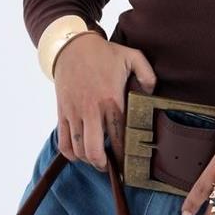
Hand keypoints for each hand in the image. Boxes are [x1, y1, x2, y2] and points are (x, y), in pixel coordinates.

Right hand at [52, 34, 156, 172]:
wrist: (71, 46)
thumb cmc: (103, 53)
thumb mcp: (132, 56)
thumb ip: (147, 74)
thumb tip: (152, 92)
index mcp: (111, 100)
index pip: (118, 136)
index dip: (123, 155)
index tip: (129, 164)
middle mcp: (92, 110)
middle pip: (94, 150)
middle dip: (104, 165)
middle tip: (112, 167)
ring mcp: (74, 113)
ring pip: (78, 149)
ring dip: (88, 160)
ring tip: (98, 160)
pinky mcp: (62, 112)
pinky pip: (63, 141)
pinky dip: (70, 153)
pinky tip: (79, 154)